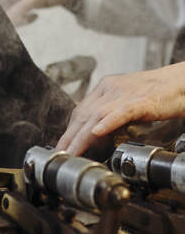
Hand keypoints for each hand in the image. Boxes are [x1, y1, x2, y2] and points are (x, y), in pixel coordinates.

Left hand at [56, 62, 184, 155]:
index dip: (71, 129)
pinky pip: (120, 112)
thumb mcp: (128, 100)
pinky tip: (96, 132)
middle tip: (61, 151)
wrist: (180, 82)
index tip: (63, 144)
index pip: (81, 110)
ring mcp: (124, 94)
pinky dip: (106, 123)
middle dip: (70, 135)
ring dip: (81, 136)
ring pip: (96, 115)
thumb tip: (100, 129)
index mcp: (106, 87)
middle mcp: (110, 88)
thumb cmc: (159, 94)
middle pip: (84, 114)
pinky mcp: (140, 102)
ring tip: (72, 150)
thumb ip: (113, 112)